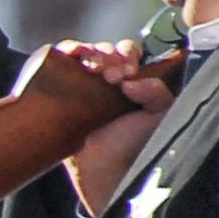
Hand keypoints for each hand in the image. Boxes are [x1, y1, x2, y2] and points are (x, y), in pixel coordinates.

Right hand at [57, 38, 176, 212]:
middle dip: (110, 56)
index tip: (129, 73)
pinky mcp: (60, 86)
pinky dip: (67, 50)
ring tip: (94, 70)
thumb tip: (130, 81)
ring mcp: (81, 82)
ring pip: (84, 51)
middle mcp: (104, 78)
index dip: (128, 56)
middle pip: (106, 49)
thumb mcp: (158, 115)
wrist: (102, 167)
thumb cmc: (131, 144)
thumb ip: (158, 92)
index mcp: (129, 80)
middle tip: (112, 77)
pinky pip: (61, 59)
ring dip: (91, 54)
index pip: (128, 53)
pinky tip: (73, 56)